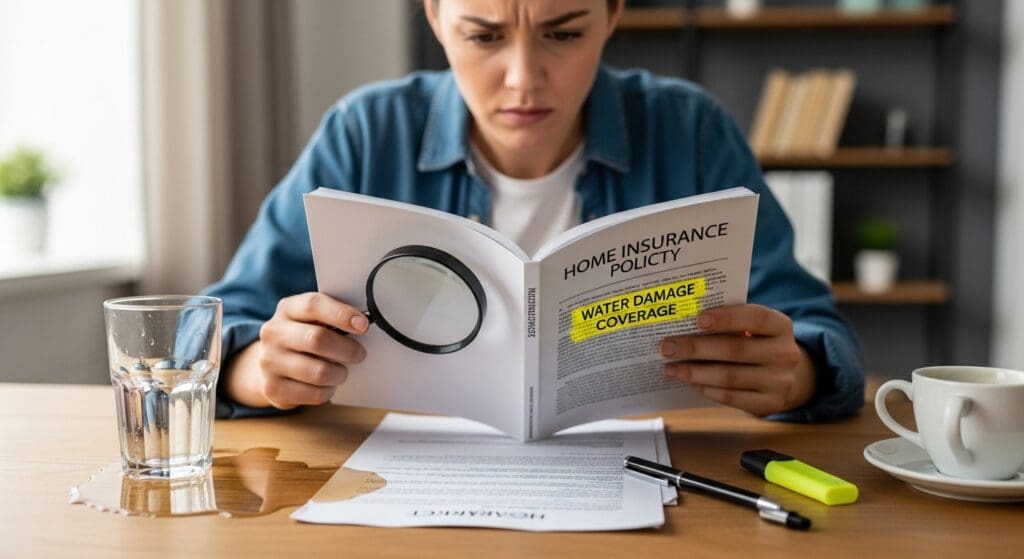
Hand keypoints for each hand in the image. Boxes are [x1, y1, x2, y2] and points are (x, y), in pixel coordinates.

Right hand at [222, 293, 368, 408]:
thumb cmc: (303, 337)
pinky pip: (314, 394)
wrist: (271, 363)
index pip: (313, 305)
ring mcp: (269, 361)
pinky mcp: (272, 388)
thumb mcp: (313, 319)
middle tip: (359, 354)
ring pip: (319, 372)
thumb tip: (361, 324)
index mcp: (288, 309)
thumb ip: (333, 317)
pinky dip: (328, 391)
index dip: (341, 314)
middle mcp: (273, 333)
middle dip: (347, 349)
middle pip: (317, 339)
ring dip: (339, 373)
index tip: (363, 325)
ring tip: (341, 371)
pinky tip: (327, 385)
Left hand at [660, 304, 816, 416]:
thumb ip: (729, 324)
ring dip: (695, 373)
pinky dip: (706, 389)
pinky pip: (731, 397)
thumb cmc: (757, 344)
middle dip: (696, 348)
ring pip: (730, 376)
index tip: (697, 319)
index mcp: (781, 326)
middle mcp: (785, 354)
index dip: (726, 318)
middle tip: (667, 347)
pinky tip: (689, 382)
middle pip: (736, 349)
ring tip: (670, 368)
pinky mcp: (768, 404)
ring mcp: (779, 381)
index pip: (755, 317)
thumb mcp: (754, 329)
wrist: (787, 377)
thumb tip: (684, 326)